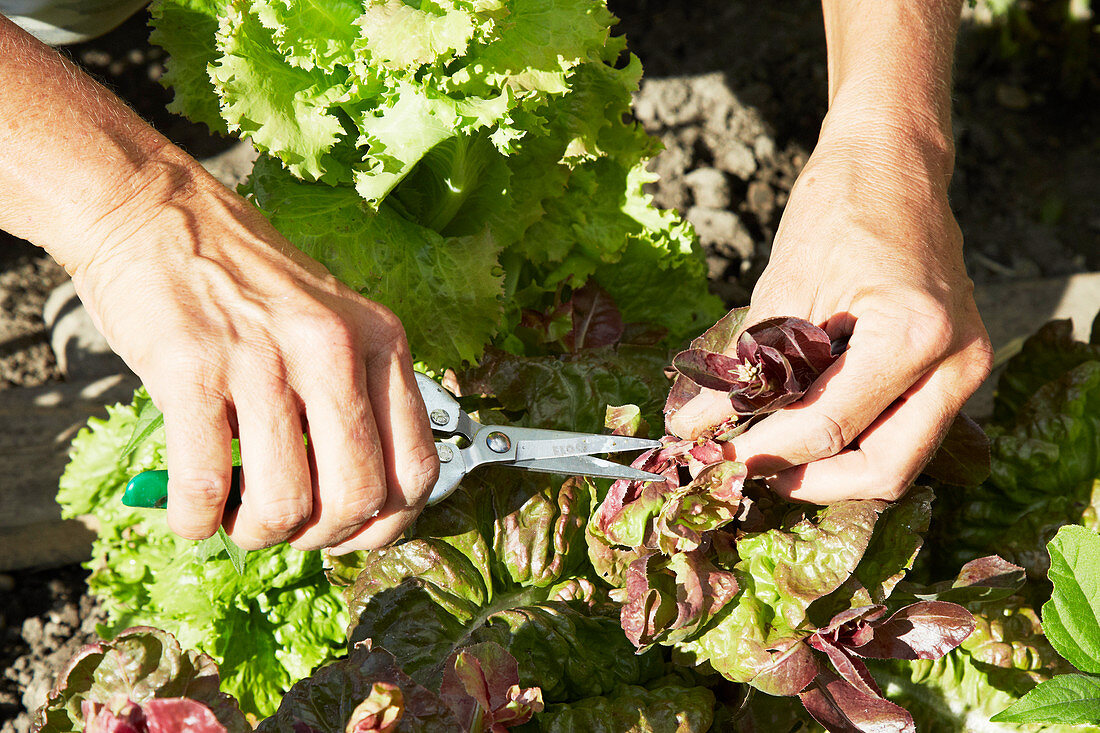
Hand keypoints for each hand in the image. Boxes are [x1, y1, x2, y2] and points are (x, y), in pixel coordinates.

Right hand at [73, 156, 438, 550]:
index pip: (417, 466)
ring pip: (284, 503)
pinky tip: (193, 511)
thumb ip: (356, 396)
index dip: (388, 523)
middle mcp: (333, 349)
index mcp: (379, 340)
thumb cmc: (244, 282)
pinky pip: (206, 484)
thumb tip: (360, 502)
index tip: (352, 531)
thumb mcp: (331, 322)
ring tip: (237, 516)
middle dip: (322, 538)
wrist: (154, 212)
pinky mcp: (192, 369)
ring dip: (257, 533)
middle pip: (359, 497)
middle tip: (290, 529)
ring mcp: (263, 358)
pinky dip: (197, 521)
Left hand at [669, 118, 991, 502]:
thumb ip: (745, 372)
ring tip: (770, 450)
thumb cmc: (836, 210)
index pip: (830, 427)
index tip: (713, 456)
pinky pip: (904, 430)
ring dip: (833, 468)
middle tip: (749, 470)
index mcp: (914, 333)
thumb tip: (694, 428)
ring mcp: (965, 367)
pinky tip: (805, 425)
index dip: (764, 451)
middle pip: (884, 470)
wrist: (891, 162)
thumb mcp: (780, 291)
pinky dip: (854, 441)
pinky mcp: (954, 367)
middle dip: (811, 481)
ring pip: (899, 460)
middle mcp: (956, 361)